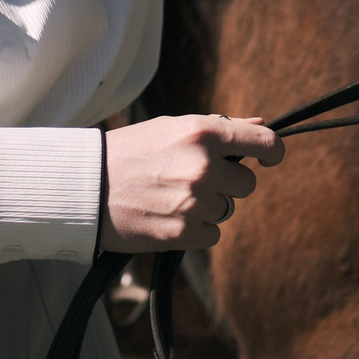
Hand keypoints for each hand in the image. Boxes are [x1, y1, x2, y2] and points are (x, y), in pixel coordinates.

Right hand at [100, 115, 283, 251]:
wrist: (85, 186)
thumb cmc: (130, 152)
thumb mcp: (173, 127)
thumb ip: (219, 128)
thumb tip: (260, 124)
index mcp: (203, 132)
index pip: (265, 142)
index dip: (273, 152)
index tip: (269, 158)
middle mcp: (204, 166)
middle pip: (247, 183)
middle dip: (227, 182)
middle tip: (193, 179)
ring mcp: (195, 202)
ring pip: (227, 209)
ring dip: (208, 206)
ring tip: (172, 196)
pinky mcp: (183, 232)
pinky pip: (212, 234)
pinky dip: (195, 229)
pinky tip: (168, 215)